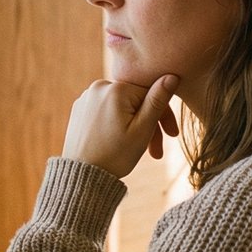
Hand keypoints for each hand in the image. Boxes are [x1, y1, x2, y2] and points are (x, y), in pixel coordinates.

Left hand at [62, 75, 178, 179]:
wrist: (82, 176)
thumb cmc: (115, 155)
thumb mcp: (143, 129)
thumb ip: (157, 100)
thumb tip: (172, 75)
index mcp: (116, 89)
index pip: (150, 92)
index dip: (163, 113)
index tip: (171, 135)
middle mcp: (98, 86)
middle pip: (135, 100)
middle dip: (148, 122)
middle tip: (157, 152)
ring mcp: (86, 97)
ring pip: (121, 106)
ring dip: (133, 123)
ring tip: (138, 149)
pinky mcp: (80, 108)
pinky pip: (106, 110)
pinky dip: (116, 123)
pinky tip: (119, 141)